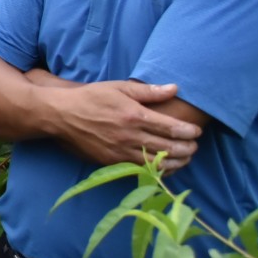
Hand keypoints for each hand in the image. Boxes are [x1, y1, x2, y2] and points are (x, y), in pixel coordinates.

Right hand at [50, 81, 201, 171]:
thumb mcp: (118, 87)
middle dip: (187, 149)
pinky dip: (157, 171)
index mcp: (134, 115)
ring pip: (157, 163)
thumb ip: (148, 91)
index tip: (197, 131)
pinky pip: (141, 170)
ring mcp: (121, 152)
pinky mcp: (112, 162)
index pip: (172, 128)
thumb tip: (175, 88)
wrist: (61, 115)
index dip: (189, 132)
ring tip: (185, 159)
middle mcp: (130, 136)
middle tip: (195, 146)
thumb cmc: (91, 97)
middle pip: (169, 148)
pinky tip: (164, 167)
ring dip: (177, 163)